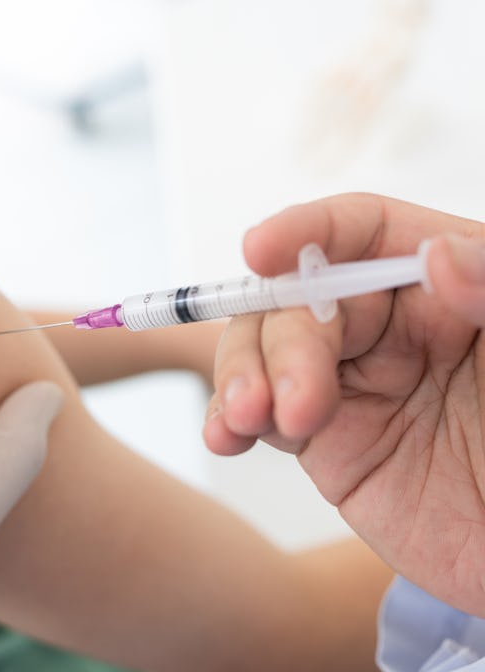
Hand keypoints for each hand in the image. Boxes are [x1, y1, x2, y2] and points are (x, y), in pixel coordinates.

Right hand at [204, 193, 484, 615]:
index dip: (307, 232)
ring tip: (246, 420)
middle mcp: (390, 326)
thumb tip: (436, 257)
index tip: (262, 250)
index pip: (363, 234)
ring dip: (241, 377)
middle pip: (298, 298)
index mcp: (447, 286)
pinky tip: (225, 435)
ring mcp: (349, 382)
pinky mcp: (321, 439)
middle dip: (281, 342)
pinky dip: (227, 419)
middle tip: (298, 403)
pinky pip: (259, 414)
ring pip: (264, 351)